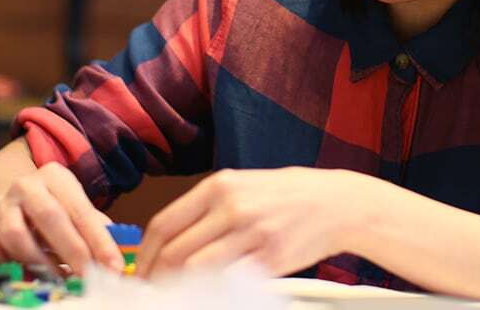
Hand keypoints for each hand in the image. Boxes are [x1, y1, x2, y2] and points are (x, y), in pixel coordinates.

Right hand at [0, 161, 123, 273]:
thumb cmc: (56, 210)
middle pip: (49, 217)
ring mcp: (1, 210)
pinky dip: (17, 271)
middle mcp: (24, 187)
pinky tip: (36, 279)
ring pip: (17, 236)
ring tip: (61, 279)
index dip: (98, 240)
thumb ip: (98, 230)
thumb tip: (121, 257)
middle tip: (89, 276)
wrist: (12, 206)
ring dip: (42, 263)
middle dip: (72, 250)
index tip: (114, 265)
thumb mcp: (77, 209)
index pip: (80, 209)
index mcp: (54, 177)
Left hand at [135, 167, 384, 277]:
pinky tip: (212, 292)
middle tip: (155, 290)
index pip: (164, 224)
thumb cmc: (288, 195)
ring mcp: (251, 233)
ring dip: (181, 287)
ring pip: (197, 268)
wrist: (337, 203)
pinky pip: (230, 280)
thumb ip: (208, 208)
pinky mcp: (270, 258)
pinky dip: (214, 290)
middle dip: (158, 276)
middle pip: (175, 250)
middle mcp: (232, 207)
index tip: (142, 270)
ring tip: (178, 294)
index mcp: (219, 186)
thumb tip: (171, 239)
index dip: (147, 254)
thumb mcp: (244, 185)